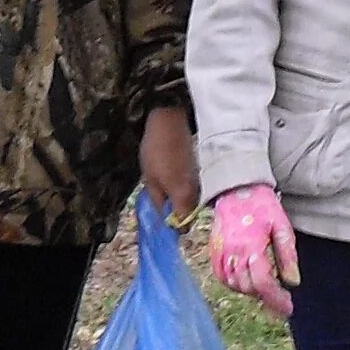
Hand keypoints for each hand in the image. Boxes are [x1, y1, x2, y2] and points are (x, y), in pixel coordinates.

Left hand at [139, 105, 199, 222]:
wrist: (169, 122)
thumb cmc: (156, 151)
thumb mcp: (150, 180)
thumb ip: (158, 203)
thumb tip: (163, 219)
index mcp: (184, 197)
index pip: (184, 225)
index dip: (172, 227)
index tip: (162, 221)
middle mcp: (197, 192)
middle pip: (189, 214)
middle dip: (176, 215)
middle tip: (161, 205)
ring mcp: (200, 181)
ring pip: (191, 202)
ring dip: (179, 201)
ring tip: (164, 189)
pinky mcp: (199, 171)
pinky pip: (193, 189)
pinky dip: (183, 190)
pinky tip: (171, 179)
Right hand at [209, 183, 299, 318]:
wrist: (237, 188)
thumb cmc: (262, 205)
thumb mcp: (282, 226)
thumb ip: (287, 256)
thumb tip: (293, 282)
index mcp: (252, 246)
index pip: (263, 282)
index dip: (276, 299)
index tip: (288, 308)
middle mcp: (232, 252)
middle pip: (249, 286)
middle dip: (266, 296)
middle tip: (281, 297)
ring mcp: (220, 252)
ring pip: (234, 284)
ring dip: (251, 290)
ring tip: (266, 287)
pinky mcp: (213, 250)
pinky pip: (221, 276)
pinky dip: (233, 283)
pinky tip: (246, 281)